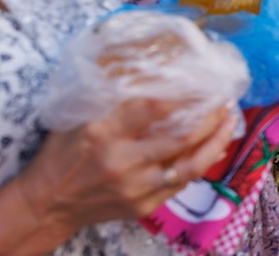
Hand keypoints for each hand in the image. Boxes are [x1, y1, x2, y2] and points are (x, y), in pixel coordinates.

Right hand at [17, 99, 236, 236]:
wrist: (48, 204)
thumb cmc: (61, 154)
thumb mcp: (77, 117)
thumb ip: (112, 100)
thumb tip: (148, 72)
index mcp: (103, 133)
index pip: (153, 108)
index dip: (184, 93)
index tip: (202, 80)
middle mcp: (123, 162)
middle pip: (182, 138)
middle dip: (211, 117)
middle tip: (225, 99)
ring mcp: (136, 188)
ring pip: (190, 166)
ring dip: (216, 142)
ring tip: (230, 121)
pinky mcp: (143, 206)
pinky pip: (182, 184)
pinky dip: (201, 163)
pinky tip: (212, 148)